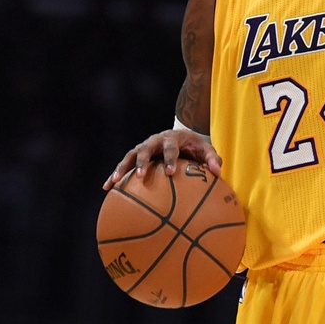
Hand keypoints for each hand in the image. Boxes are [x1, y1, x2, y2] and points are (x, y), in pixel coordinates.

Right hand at [103, 129, 222, 190]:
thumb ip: (212, 158)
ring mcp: (143, 147)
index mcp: (173, 138)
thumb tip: (218, 172)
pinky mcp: (136, 155)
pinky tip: (107, 188)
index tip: (170, 173)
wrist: (182, 135)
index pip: (171, 148)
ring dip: (122, 168)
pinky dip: (115, 174)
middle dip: (142, 162)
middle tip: (140, 176)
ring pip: (130, 156)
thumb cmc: (195, 146)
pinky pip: (123, 165)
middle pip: (145, 149)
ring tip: (114, 182)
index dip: (169, 159)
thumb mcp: (206, 149)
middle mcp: (155, 141)